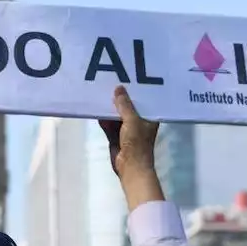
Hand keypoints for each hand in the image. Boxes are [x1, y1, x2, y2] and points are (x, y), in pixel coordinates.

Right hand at [98, 86, 161, 210]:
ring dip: (110, 109)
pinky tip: (97, 110)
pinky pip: (109, 125)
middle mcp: (139, 122)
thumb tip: (118, 88)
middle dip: (120, 99)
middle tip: (110, 82)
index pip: (143, 100)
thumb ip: (124, 105)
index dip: (136, 91)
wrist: (130, 167)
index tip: (127, 78)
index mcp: (149, 117)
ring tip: (101, 94)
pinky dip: (104, 120)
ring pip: (117, 116)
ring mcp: (127, 130)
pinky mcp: (116, 137)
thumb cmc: (137, 143)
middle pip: (128, 107)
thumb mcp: (131, 120)